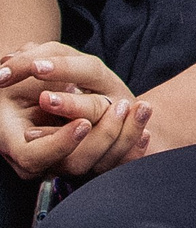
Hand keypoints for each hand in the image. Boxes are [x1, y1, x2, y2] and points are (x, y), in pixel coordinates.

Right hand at [0, 45, 147, 179]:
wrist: (45, 85)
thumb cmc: (34, 73)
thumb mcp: (31, 63)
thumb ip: (27, 63)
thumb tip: (35, 66)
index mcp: (17, 141)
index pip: (33, 157)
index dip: (59, 144)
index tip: (83, 123)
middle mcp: (44, 156)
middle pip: (75, 163)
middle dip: (104, 136)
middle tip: (123, 107)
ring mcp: (69, 159)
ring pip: (100, 164)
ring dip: (125, 138)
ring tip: (141, 108)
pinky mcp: (93, 156)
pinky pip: (116, 162)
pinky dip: (132, 149)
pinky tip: (146, 133)